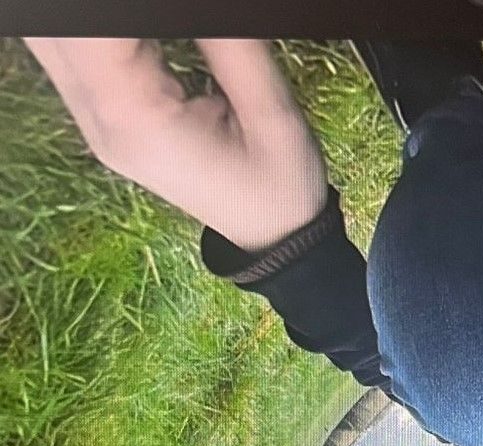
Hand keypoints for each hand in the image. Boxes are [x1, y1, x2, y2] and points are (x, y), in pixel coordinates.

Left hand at [25, 38, 328, 251]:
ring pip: (53, 44)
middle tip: (169, 31)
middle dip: (99, 17)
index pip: (96, 37)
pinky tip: (139, 40)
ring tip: (158, 37)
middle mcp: (100, 123)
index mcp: (140, 122)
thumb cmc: (281, 187)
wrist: (273, 237)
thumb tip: (207, 7)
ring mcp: (94, 123)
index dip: (123, 12)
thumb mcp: (273, 115)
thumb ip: (233, 47)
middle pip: (58, 39)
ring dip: (90, 28)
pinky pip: (71, 57)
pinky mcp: (102, 118)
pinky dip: (92, 37)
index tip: (179, 20)